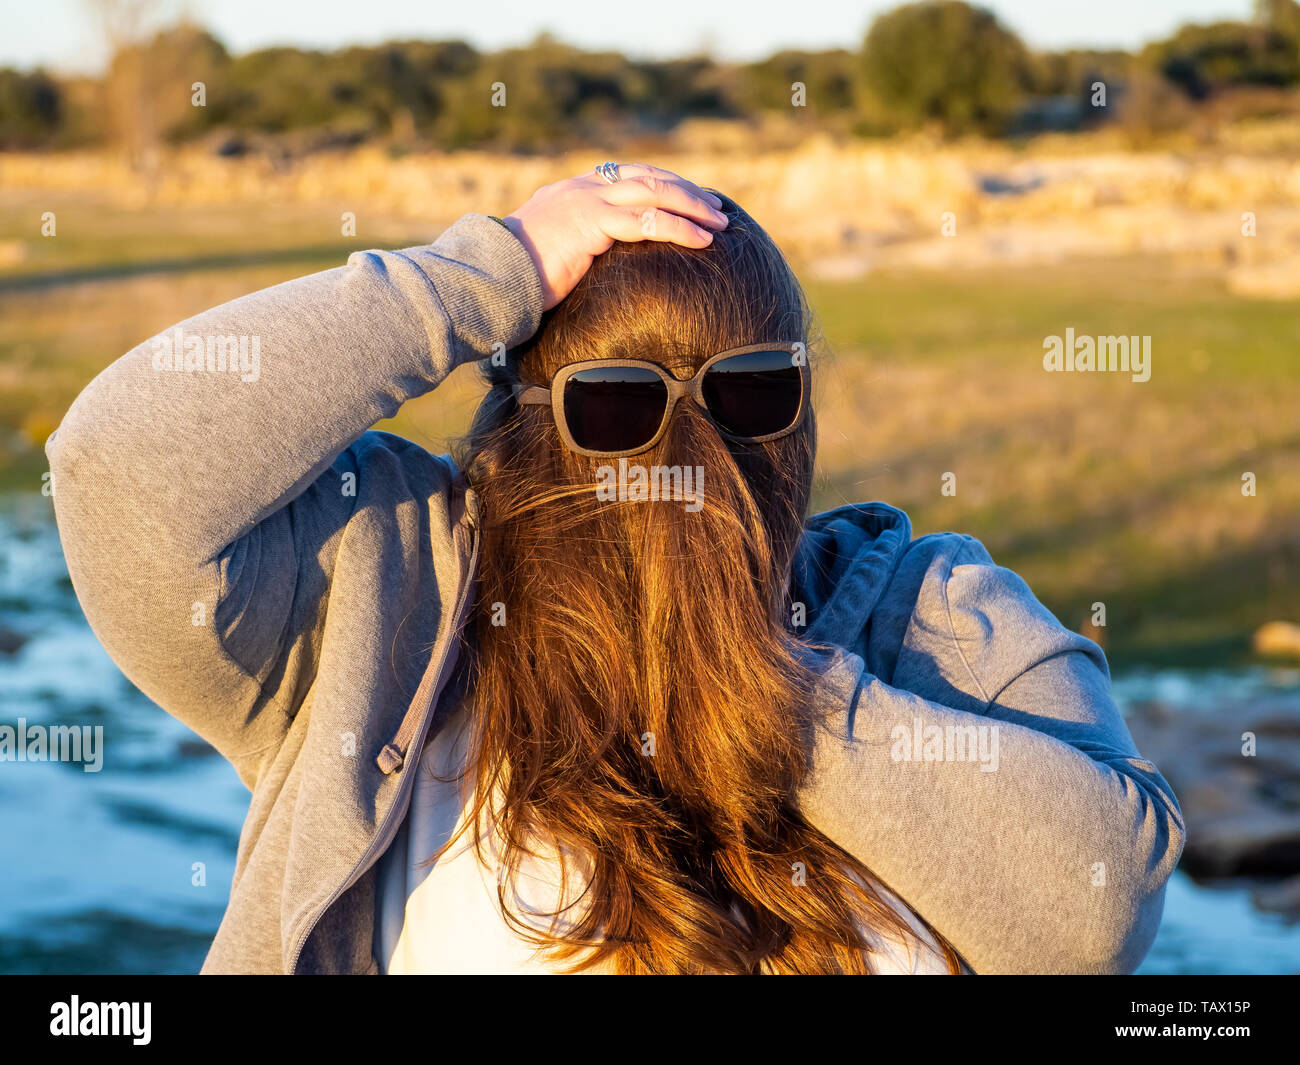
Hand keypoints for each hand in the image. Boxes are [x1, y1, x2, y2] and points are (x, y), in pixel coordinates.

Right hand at [503, 163, 727, 309]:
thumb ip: (576, 246)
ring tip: (720, 224)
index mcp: (574, 191)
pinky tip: (701, 241)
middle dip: (688, 191)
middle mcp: (582, 187)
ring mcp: (587, 201)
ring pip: (654, 192)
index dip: (666, 184)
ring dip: (693, 207)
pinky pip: (647, 221)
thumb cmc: (516, 276)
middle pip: (649, 177)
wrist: (489, 275)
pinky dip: (680, 228)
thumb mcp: (552, 252)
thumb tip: (593, 267)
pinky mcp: (591, 223)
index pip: (630, 176)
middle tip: (717, 209)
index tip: (692, 199)